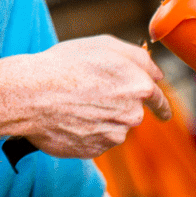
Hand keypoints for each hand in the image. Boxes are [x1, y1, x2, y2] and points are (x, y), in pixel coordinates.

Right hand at [20, 36, 169, 158]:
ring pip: (112, 126)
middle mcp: (131, 114)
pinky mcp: (94, 150)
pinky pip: (95, 140)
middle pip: (132, 112)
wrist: (32, 95)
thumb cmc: (65, 65)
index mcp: (139, 87)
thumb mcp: (104, 45)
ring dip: (99, 118)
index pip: (159, 99)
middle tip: (90, 93)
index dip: (161, 105)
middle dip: (117, 105)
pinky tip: (68, 118)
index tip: (162, 112)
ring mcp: (113, 135)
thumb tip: (158, 74)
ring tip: (72, 103)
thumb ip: (138, 58)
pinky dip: (85, 131)